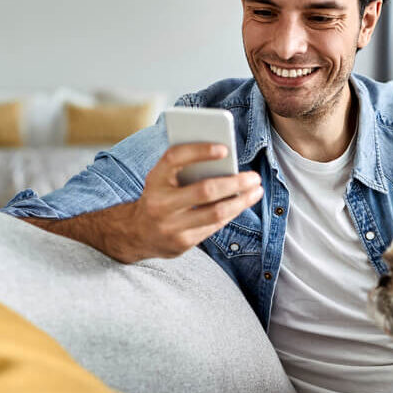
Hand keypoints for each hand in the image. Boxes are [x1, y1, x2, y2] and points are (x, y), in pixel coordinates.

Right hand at [131, 142, 263, 258]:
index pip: (174, 158)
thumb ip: (186, 168)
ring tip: (256, 191)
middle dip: (235, 183)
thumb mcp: (163, 179)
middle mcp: (160, 204)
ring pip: (216, 213)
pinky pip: (214, 226)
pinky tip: (242, 204)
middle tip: (254, 176)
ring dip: (241, 201)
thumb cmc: (159, 197)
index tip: (224, 148)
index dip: (199, 151)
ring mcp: (171, 226)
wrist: (136, 234)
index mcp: (154, 180)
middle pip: (205, 191)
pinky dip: (231, 213)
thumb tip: (225, 159)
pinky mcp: (182, 243)